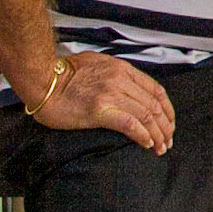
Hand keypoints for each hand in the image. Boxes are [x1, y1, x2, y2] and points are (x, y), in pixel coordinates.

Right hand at [30, 51, 176, 154]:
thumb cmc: (64, 73)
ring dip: (157, 134)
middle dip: (165, 125)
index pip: (156, 90)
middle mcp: (121, 80)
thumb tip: (128, 88)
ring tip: (161, 148)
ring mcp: (111, 94)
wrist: (42, 79)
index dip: (167, 109)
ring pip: (146, 115)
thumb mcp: (98, 64)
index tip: (170, 123)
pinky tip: (147, 144)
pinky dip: (142, 135)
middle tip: (168, 141)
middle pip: (154, 105)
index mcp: (123, 69)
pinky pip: (129, 124)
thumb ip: (116, 74)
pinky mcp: (99, 110)